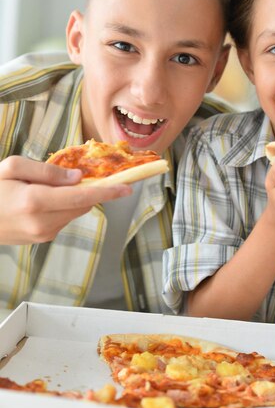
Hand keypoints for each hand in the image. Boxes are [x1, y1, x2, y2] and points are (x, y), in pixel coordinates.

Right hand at [0, 156, 131, 243]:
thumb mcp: (13, 167)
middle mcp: (43, 222)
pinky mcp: (41, 239)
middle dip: (88, 189)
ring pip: (74, 212)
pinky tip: (41, 200)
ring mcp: (43, 234)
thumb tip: (78, 178)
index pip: (82, 196)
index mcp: (36, 201)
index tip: (127, 187)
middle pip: (83, 204)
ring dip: (73, 198)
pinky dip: (62, 207)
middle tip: (75, 175)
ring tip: (43, 188)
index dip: (108, 192)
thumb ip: (47, 170)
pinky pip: (63, 219)